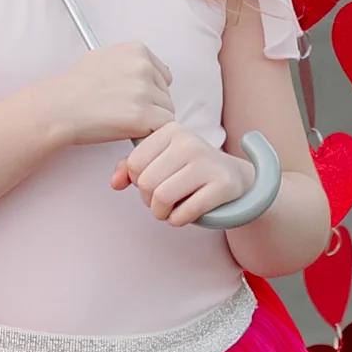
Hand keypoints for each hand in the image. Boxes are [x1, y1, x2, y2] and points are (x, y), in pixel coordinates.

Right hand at [43, 41, 174, 146]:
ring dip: (151, 121)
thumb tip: (149, 72)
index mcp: (137, 51)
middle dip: (151, 106)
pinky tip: (127, 130)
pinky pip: (162, 128)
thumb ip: (130, 63)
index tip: (133, 98)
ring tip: (122, 121)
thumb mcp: (103, 58)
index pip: (163, 75)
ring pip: (167, 112)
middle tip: (124, 112)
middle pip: (166, 94)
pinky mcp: (143, 115)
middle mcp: (143, 67)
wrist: (57, 108)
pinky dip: (149, 133)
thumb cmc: (74, 87)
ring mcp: (144, 91)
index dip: (150, 91)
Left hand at [113, 122, 255, 225]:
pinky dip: (179, 220)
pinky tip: (186, 214)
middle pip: (146, 183)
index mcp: (171, 130)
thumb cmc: (191, 171)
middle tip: (163, 200)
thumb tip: (115, 183)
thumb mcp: (161, 162)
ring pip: (161, 198)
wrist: (236, 180)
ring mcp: (207, 162)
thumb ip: (132, 168)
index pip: (134, 164)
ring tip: (171, 209)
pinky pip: (184, 213)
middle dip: (149, 200)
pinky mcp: (222, 185)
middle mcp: (189, 142)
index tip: (154, 183)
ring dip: (162, 213)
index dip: (138, 182)